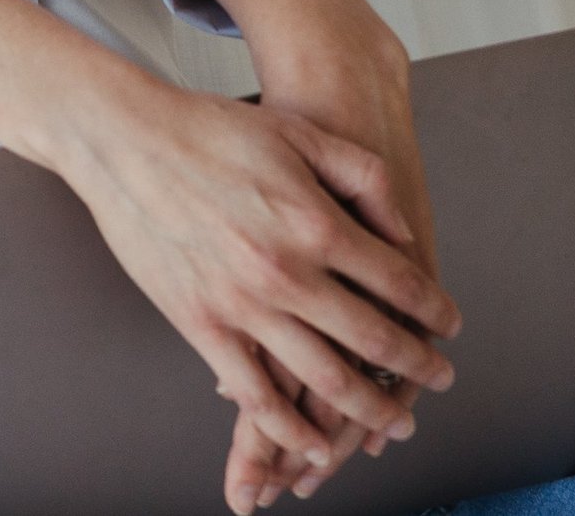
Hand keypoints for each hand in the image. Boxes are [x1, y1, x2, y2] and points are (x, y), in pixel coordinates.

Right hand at [21, 72, 461, 513]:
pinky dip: (293, 429)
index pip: (399, 283)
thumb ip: (364, 179)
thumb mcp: (301, 135)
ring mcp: (243, 305)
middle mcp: (288, 272)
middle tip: (440, 379)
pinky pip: (256, 394)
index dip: (434, 311)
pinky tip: (316, 444)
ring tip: (394, 424)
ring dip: (370, 410)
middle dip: (418, 367)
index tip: (449, 329)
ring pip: (324, 379)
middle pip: (375, 339)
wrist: (124, 137)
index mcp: (317, 223)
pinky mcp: (201, 324)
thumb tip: (403, 238)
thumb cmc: (212, 129)